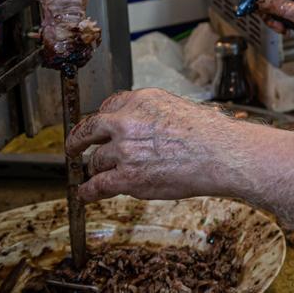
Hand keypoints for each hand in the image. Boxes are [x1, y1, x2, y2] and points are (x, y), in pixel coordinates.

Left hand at [65, 88, 234, 201]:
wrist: (219, 154)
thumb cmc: (209, 134)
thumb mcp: (176, 108)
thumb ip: (151, 114)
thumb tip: (141, 127)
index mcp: (141, 100)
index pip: (110, 106)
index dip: (102, 120)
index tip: (99, 127)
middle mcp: (127, 121)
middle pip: (90, 129)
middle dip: (78, 139)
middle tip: (74, 146)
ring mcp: (124, 150)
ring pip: (96, 160)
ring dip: (96, 169)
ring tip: (97, 177)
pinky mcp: (126, 177)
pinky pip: (97, 185)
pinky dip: (88, 192)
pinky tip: (86, 194)